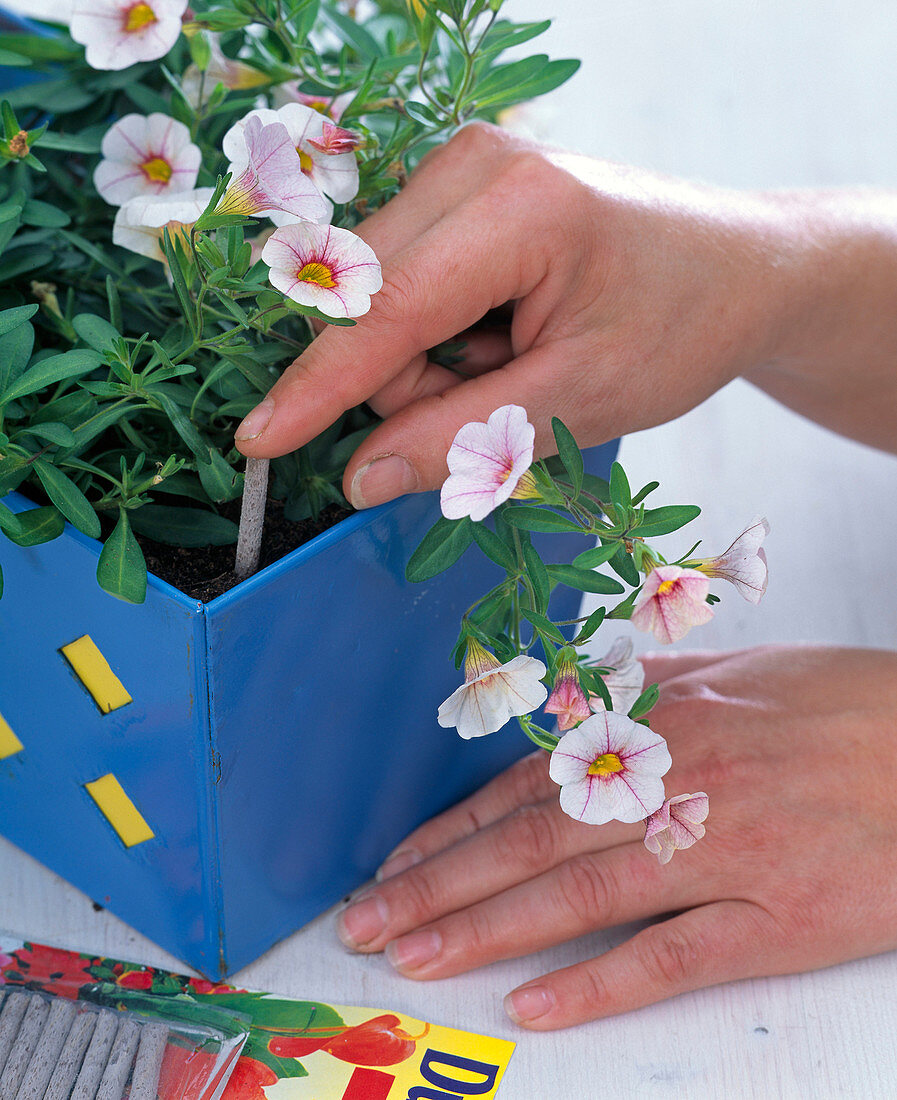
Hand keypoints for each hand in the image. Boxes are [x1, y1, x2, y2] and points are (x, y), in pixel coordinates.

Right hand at [235, 123, 805, 502]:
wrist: (741, 271)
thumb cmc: (679, 327)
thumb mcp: (579, 402)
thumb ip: (464, 440)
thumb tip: (358, 478)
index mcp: (519, 207)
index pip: (387, 309)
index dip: (320, 386)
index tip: (258, 441)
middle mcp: (476, 164)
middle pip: (368, 302)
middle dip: (410, 381)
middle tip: (501, 402)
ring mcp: (464, 169)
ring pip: (378, 301)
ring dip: (427, 365)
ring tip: (517, 366)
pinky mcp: (461, 192)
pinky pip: (402, 287)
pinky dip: (437, 339)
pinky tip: (503, 336)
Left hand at [335, 645, 896, 1028]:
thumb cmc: (849, 707)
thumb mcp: (738, 672)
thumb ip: (649, 689)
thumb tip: (580, 702)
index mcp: (663, 725)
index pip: (528, 784)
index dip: (453, 828)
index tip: (395, 864)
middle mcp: (678, 785)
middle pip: (533, 842)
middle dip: (440, 885)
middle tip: (366, 923)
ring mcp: (726, 852)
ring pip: (581, 897)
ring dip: (488, 931)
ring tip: (417, 959)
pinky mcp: (779, 919)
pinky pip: (674, 956)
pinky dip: (600, 984)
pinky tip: (537, 1005)